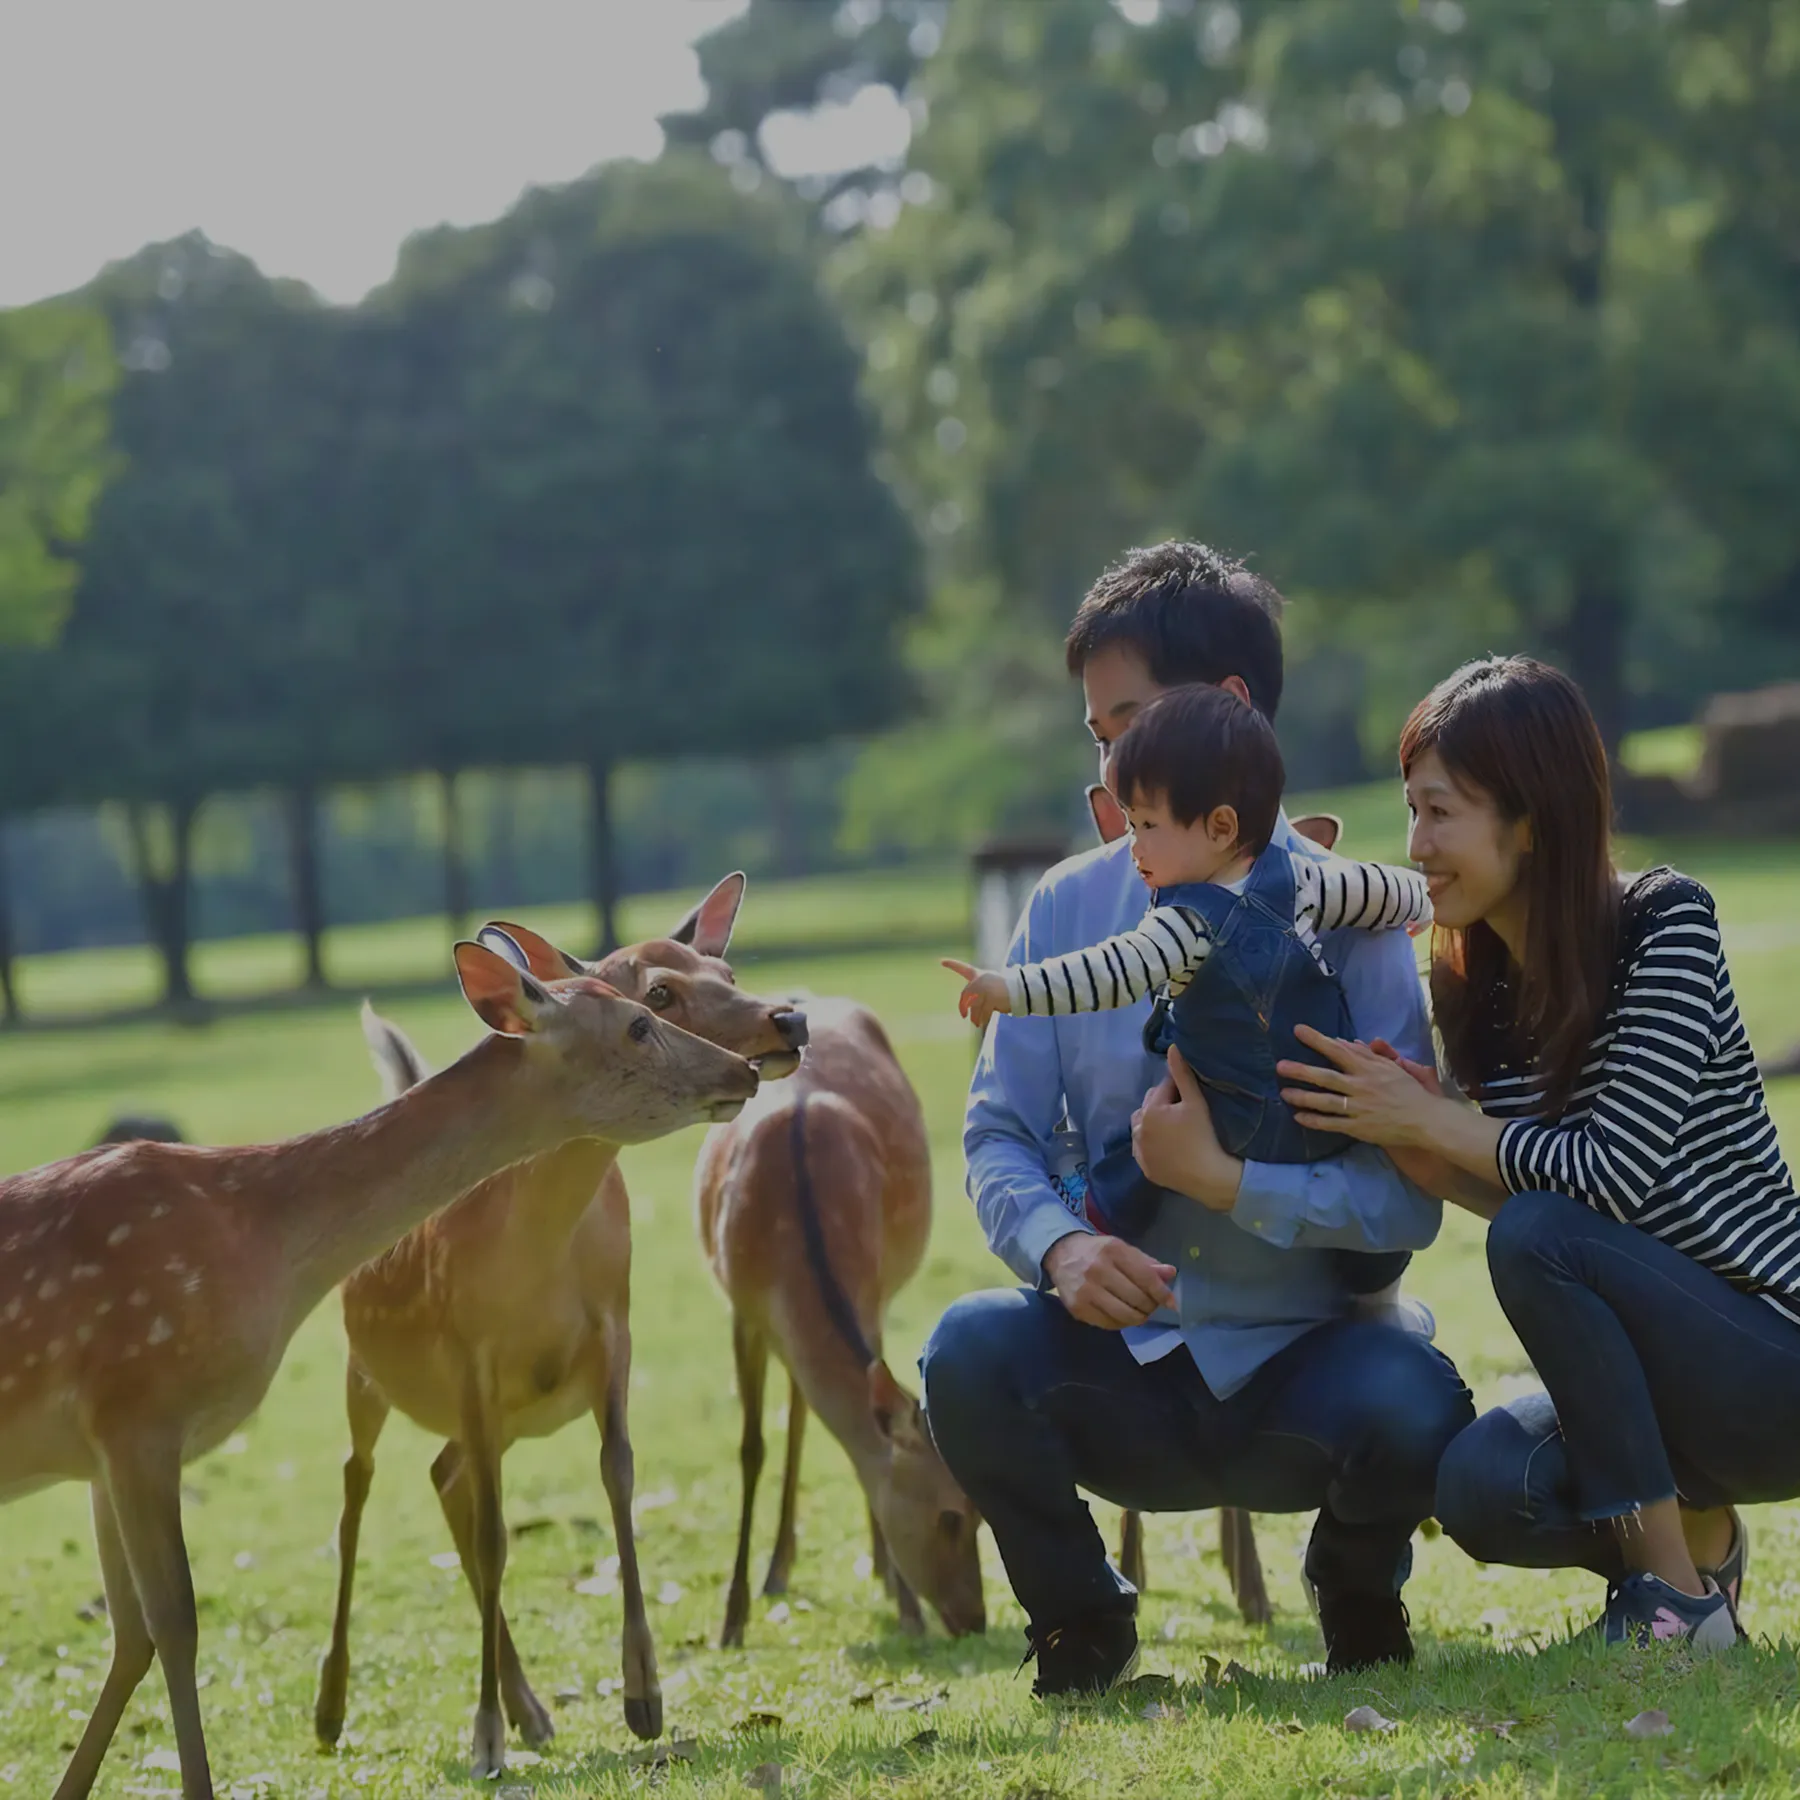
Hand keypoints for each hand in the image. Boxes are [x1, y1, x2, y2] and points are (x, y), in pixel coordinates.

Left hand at [941, 959, 1012, 1029]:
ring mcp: (985, 989)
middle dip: (963, 1006)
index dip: (953, 964)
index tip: (942, 961)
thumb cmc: (1007, 990)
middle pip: (965, 995)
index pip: (964, 969)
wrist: (1022, 990)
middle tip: (963, 1015)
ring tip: (976, 1024)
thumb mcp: (991, 988)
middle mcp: (980, 980)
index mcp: (980, 975)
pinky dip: (982, 1020)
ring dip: (974, 1017)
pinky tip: (981, 1024)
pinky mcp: (990, 998)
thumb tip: (971, 1013)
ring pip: (973, 1006)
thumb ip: (979, 995)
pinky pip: (982, 1013)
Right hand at [1043, 1232, 1177, 1329]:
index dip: (1162, 1293)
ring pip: (1124, 1315)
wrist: (1061, 1255)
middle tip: (1151, 1306)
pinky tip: (1123, 1316)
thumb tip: (1170, 1274)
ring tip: (1140, 1313)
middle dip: (1150, 1306)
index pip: (1145, 1277)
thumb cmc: (1098, 1252)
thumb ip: (1146, 1263)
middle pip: (1137, 1298)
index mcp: (1113, 1251)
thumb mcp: (1122, 1249)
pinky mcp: (1078, 1308)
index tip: (1171, 1303)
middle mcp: (1098, 1270)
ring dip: (1138, 1317)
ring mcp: (1086, 1291)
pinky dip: (1122, 1323)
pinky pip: (1109, 1324)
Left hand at [1130, 1047, 1242, 1211]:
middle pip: (1151, 1106)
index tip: (1193, 1098)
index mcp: (1149, 1110)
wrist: (1209, 1177)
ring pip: (1143, 1127)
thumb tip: (1172, 1048)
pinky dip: (1152, 1143)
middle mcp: (1137, 1129)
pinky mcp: (1144, 1168)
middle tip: (1187, 1114)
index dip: (1180, 1090)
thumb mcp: (1196, 1102)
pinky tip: (1168, 1146)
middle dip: (1164, 1104)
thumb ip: (1182, 1074)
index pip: (1164, 1088)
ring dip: (1154, 1123)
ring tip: (1176, 1129)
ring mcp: (1139, 1151)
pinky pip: (1144, 1148)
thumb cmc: (1204, 1136)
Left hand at [1277, 1024, 1441, 1147]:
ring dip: (1302, 1097)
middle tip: (1280, 1066)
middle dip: (1301, 1071)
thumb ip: (1367, 1054)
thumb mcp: (1390, 1067)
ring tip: (1284, 1093)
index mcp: (1368, 1069)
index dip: (1317, 1040)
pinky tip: (1298, 1117)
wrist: (1425, 1120)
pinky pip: (1332, 1124)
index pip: (1338, 1050)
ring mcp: (1359, 1109)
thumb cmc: (1407, 1091)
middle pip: (1325, 1077)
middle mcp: (1361, 1087)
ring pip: (1325, 1102)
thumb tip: (1345, 1042)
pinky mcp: (1358, 1128)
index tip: (1298, 1030)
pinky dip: (1314, 1120)